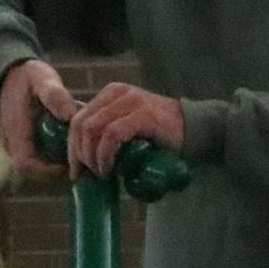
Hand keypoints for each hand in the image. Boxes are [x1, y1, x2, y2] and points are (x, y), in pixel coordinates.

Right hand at [0, 58, 78, 174]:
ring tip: (80, 152)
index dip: (48, 171)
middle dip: (58, 171)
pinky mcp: (24, 146)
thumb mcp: (41, 77)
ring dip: (59, 164)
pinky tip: (73, 146)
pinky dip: (56, 157)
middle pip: (34, 172)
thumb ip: (54, 95)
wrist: (11, 75)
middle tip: (83, 162)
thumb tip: (70, 116)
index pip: (26, 164)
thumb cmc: (29, 77)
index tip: (70, 165)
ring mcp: (16, 146)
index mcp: (14, 129)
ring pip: (38, 168)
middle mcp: (12, 143)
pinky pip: (40, 160)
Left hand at [67, 82, 185, 176]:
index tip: (76, 169)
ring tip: (101, 173)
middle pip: (81, 123)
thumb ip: (108, 132)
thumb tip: (83, 156)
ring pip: (93, 129)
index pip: (78, 118)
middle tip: (86, 175)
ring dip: (92, 156)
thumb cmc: (161, 137)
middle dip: (78, 153)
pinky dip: (105, 154)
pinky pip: (112, 135)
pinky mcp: (143, 115)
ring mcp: (131, 101)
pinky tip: (109, 168)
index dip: (71, 145)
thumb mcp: (129, 128)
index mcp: (111, 94)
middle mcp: (118, 93)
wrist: (196, 132)